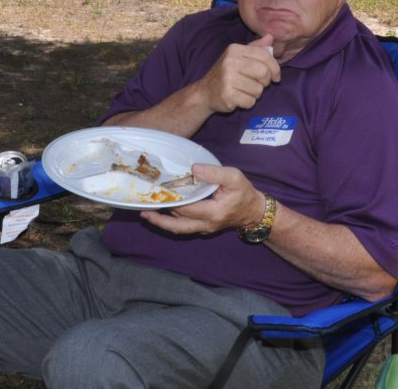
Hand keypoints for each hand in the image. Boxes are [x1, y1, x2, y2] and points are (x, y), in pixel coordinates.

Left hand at [140, 164, 265, 235]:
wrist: (254, 212)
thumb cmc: (244, 193)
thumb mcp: (234, 177)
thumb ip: (214, 173)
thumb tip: (194, 169)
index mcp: (213, 213)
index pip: (187, 208)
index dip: (172, 200)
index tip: (158, 191)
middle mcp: (206, 224)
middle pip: (177, 225)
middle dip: (159, 218)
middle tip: (143, 210)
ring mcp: (204, 228)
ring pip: (179, 229)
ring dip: (162, 222)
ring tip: (146, 213)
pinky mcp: (203, 227)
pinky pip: (184, 226)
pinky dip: (171, 220)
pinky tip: (163, 211)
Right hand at [197, 35, 279, 114]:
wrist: (205, 92)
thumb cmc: (226, 74)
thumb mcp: (238, 56)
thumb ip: (255, 48)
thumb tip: (270, 37)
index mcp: (235, 49)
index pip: (264, 55)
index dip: (275, 67)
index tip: (276, 76)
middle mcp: (230, 62)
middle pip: (263, 72)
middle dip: (265, 82)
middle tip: (257, 84)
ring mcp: (227, 79)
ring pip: (258, 89)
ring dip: (255, 94)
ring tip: (245, 91)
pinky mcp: (227, 95)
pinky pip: (250, 101)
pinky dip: (248, 103)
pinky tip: (239, 99)